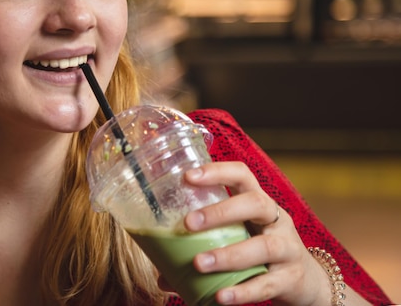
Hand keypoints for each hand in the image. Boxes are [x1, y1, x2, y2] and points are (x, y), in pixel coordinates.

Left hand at [158, 161, 329, 305]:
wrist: (305, 282)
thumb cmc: (260, 253)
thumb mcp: (237, 240)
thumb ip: (202, 249)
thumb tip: (161, 274)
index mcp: (258, 204)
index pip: (242, 175)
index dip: (217, 172)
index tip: (187, 176)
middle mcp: (276, 220)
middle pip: (255, 203)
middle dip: (221, 211)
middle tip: (188, 223)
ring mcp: (287, 248)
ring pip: (263, 246)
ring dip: (228, 255)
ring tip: (199, 264)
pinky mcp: (290, 279)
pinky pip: (267, 284)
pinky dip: (242, 291)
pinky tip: (221, 296)